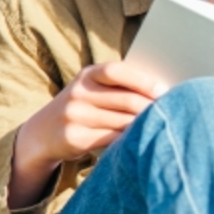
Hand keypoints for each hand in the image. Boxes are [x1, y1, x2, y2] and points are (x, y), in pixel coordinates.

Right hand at [11, 62, 164, 207]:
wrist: (42, 134)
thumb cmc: (83, 108)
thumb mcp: (94, 89)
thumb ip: (121, 87)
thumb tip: (165, 93)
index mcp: (87, 75)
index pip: (117, 71)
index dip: (143, 81)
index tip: (164, 91)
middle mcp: (78, 93)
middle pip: (126, 101)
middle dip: (152, 109)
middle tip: (172, 115)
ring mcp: (74, 116)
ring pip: (122, 122)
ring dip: (145, 127)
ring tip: (162, 129)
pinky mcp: (74, 138)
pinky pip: (112, 139)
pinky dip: (130, 140)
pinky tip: (141, 142)